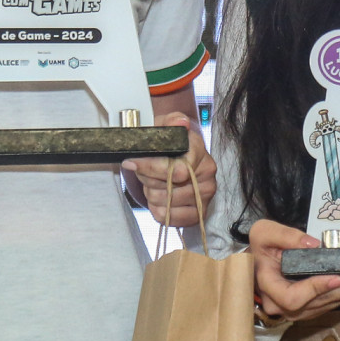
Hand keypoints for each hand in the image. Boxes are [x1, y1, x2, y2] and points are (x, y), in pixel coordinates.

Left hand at [122, 113, 216, 227]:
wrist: (176, 157)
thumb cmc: (168, 142)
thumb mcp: (165, 125)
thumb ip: (171, 120)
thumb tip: (180, 122)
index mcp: (199, 150)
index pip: (176, 170)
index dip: (150, 168)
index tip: (131, 162)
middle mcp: (208, 173)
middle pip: (168, 189)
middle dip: (149, 181)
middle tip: (146, 172)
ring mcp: (206, 194)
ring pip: (167, 204)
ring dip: (153, 195)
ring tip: (154, 184)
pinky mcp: (200, 212)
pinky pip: (172, 219)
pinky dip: (159, 211)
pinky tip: (158, 200)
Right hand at [249, 218, 339, 321]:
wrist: (256, 269)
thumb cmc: (258, 251)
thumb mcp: (262, 233)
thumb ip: (284, 236)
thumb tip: (313, 244)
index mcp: (273, 289)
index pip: (294, 297)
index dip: (317, 289)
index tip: (337, 277)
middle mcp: (289, 306)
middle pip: (327, 300)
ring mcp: (305, 309)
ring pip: (339, 302)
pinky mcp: (318, 305)